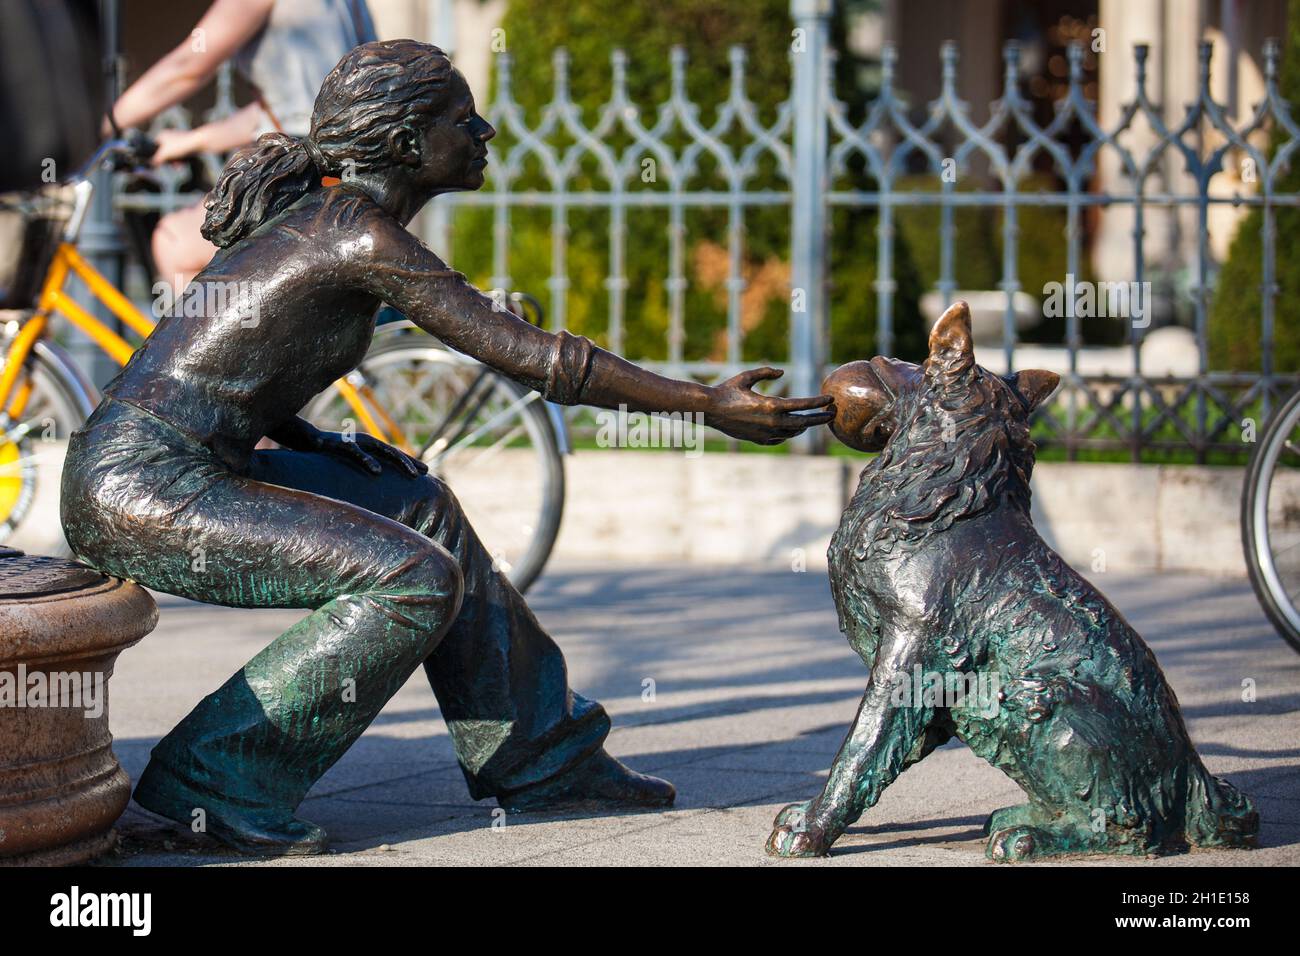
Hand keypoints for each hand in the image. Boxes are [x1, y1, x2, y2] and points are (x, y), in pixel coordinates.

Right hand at [150, 128, 196, 164]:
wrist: (198, 142)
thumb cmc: (181, 145)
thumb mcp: (165, 154)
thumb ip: (156, 159)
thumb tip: (152, 163)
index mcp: (161, 135)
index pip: (153, 148)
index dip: (156, 157)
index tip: (160, 164)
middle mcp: (168, 136)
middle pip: (164, 152)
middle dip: (169, 161)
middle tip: (173, 166)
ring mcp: (177, 140)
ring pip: (172, 154)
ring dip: (175, 161)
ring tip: (179, 165)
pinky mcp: (184, 144)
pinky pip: (179, 154)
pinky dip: (181, 158)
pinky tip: (183, 163)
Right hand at [311, 430, 428, 477]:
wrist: (305, 440)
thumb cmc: (330, 453)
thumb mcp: (349, 462)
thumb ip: (362, 469)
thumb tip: (375, 484)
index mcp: (369, 446)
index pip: (394, 454)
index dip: (410, 461)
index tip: (426, 471)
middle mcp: (366, 441)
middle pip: (393, 452)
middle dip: (410, 462)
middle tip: (425, 472)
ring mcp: (355, 441)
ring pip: (382, 450)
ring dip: (399, 461)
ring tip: (412, 474)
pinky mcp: (341, 444)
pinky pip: (357, 453)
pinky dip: (368, 460)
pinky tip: (378, 471)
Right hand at [704, 368, 834, 444]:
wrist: (709, 411)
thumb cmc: (726, 391)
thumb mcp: (746, 376)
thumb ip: (765, 372)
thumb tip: (782, 372)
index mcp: (771, 405)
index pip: (802, 405)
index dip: (818, 402)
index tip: (830, 399)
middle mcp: (771, 422)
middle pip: (803, 422)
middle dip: (819, 418)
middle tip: (832, 414)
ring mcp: (765, 433)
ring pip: (793, 432)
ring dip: (805, 426)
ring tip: (813, 420)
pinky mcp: (759, 440)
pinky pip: (780, 438)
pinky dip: (789, 433)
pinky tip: (794, 429)